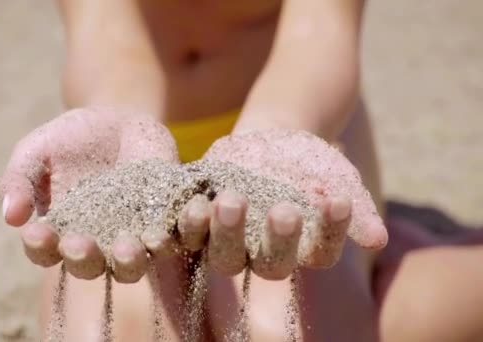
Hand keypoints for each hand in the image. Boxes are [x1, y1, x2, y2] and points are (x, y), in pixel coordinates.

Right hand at [0, 108, 177, 282]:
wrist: (117, 121)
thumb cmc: (70, 139)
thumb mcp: (38, 151)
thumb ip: (20, 179)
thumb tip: (11, 217)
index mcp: (59, 234)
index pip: (45, 251)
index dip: (40, 246)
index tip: (36, 233)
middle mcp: (96, 246)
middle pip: (89, 267)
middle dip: (83, 259)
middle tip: (78, 244)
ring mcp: (133, 236)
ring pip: (132, 264)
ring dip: (129, 260)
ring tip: (127, 245)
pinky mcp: (166, 222)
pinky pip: (172, 238)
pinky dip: (172, 238)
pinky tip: (166, 229)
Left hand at [176, 129, 387, 279]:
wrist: (266, 138)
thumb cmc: (307, 162)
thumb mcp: (334, 176)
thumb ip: (354, 206)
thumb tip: (379, 239)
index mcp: (303, 248)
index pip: (321, 253)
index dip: (330, 231)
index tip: (337, 199)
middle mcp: (265, 255)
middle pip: (271, 264)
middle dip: (278, 239)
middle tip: (285, 210)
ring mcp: (230, 242)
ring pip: (225, 255)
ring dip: (226, 232)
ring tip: (232, 199)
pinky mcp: (200, 223)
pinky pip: (190, 232)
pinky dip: (190, 221)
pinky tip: (195, 203)